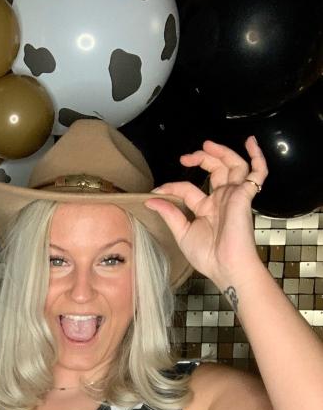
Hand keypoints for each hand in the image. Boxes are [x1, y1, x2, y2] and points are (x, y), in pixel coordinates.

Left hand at [144, 137, 267, 289]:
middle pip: (215, 169)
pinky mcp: (244, 196)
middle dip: (202, 159)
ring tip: (208, 145)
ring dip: (222, 152)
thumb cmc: (208, 256)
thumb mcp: (182, 233)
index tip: (157, 190)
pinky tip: (251, 143)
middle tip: (187, 157)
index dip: (172, 186)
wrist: (226, 266)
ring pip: (233, 165)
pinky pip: (258, 173)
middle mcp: (221, 199)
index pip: (188, 188)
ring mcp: (234, 196)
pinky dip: (257, 157)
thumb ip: (169, 213)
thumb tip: (150, 200)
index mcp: (206, 208)